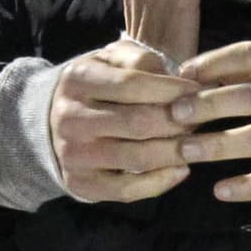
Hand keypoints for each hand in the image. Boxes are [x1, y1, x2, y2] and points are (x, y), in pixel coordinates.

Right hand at [49, 37, 201, 201]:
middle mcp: (71, 118)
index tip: (197, 91)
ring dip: (176, 152)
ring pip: (137, 158)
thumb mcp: (111, 60)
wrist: (50, 121)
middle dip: (178, 122)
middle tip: (201, 119)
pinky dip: (160, 182)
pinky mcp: (81, 184)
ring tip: (197, 143)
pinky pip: (127, 190)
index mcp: (78, 80)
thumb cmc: (97, 86)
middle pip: (138, 123)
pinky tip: (181, 169)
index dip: (171, 89)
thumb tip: (178, 82)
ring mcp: (74, 154)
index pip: (132, 84)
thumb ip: (141, 60)